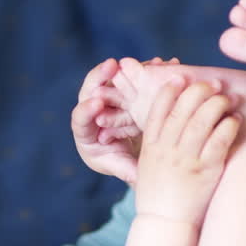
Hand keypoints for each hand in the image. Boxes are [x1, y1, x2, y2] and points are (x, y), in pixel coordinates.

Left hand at [71, 57, 179, 184]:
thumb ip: (128, 172)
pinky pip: (131, 76)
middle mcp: (92, 111)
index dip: (86, 110)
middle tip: (112, 66)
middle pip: (91, 90)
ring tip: (146, 62)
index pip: (80, 118)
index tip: (97, 103)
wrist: (125, 151)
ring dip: (128, 68)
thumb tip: (140, 182)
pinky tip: (165, 63)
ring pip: (112, 78)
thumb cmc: (120, 162)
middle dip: (101, 76)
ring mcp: (108, 97)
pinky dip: (146, 69)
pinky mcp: (122, 89)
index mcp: (85, 133)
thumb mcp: (122, 167)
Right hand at [134, 78, 240, 226]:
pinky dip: (228, 125)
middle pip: (182, 110)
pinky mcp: (205, 171)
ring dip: (217, 104)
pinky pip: (219, 141)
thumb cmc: (159, 196)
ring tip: (228, 99)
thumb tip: (169, 123)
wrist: (165, 224)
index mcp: (151, 146)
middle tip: (214, 83)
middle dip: (199, 91)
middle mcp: (166, 150)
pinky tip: (236, 119)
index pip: (158, 110)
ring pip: (202, 121)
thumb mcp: (147, 167)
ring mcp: (185, 160)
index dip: (170, 90)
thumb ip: (157, 145)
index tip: (181, 77)